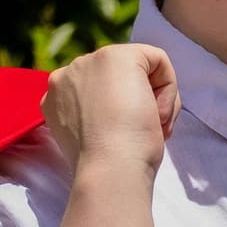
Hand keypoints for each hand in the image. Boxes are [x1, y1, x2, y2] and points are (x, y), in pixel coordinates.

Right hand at [40, 43, 180, 174]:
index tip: (125, 139)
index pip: (101, 92)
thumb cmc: (108, 165)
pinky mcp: (118, 56)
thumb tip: (123, 107)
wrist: (110, 170)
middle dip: (139, 103)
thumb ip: (98, 114)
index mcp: (57, 97)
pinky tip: (158, 114)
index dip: (121, 115)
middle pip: (120, 78)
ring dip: (153, 99)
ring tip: (151, 127)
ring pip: (140, 70)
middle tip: (142, 134)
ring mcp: (90, 61)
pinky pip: (158, 60)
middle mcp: (67, 74)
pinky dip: (169, 89)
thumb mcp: (94, 134)